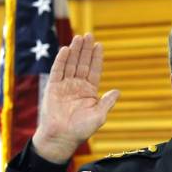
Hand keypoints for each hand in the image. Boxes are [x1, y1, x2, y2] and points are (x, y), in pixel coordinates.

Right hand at [33, 33, 119, 162]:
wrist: (62, 136)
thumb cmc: (82, 129)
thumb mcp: (99, 115)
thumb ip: (107, 102)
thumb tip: (118, 91)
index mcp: (89, 91)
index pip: (94, 71)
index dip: (96, 58)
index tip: (99, 45)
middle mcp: (77, 86)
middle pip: (82, 64)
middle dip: (86, 50)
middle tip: (89, 35)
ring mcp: (65, 85)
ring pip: (70, 64)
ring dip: (75, 51)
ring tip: (79, 38)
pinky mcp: (53, 87)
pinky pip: (57, 71)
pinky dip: (61, 61)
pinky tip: (66, 50)